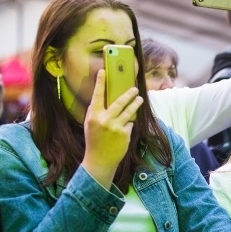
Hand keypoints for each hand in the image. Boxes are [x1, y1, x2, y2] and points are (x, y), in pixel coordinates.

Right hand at [80, 69, 142, 188]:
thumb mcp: (90, 124)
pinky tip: (126, 127)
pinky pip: (130, 124)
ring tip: (140, 99)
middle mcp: (104, 120)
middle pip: (119, 102)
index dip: (100, 82)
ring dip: (136, 104)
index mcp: (93, 116)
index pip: (97, 95)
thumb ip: (98, 112)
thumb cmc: (94, 140)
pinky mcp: (125, 134)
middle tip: (135, 89)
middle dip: (129, 94)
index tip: (103, 71)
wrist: (99, 160)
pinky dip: (129, 124)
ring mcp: (115, 127)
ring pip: (129, 111)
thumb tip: (107, 98)